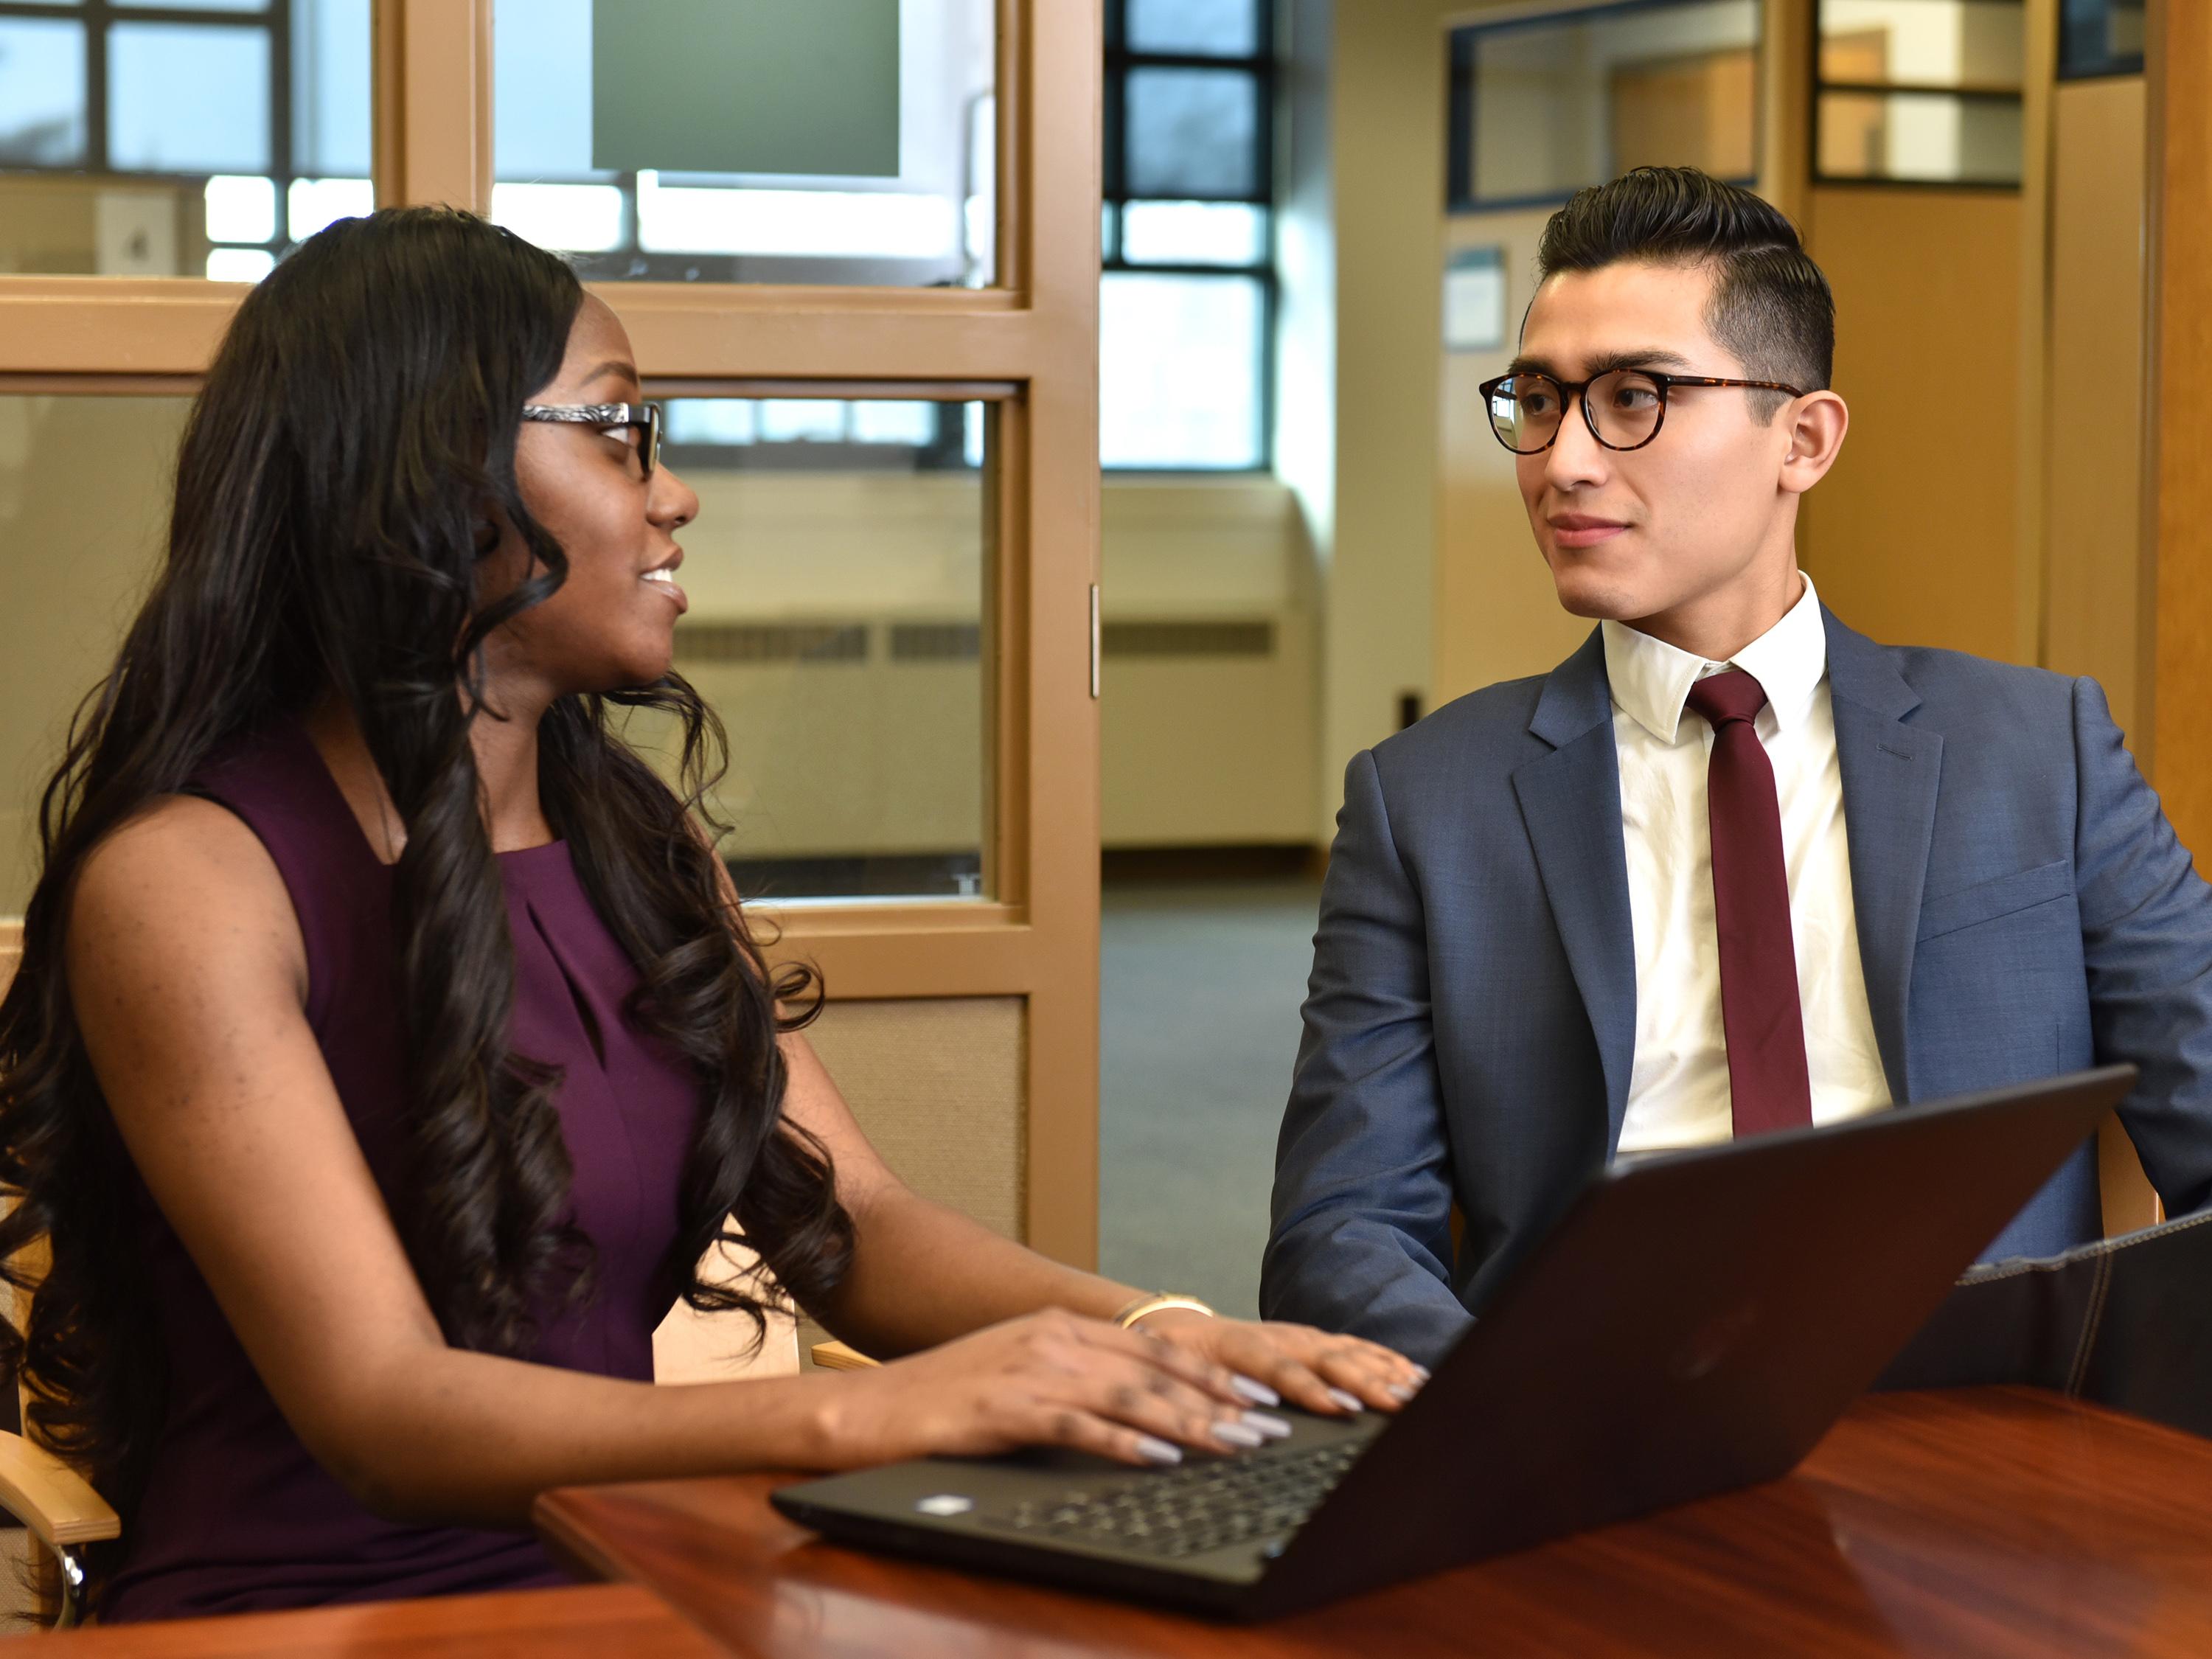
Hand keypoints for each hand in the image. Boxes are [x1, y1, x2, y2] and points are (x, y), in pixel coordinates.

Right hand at [804, 1308, 1293, 1470]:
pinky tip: (1160, 1459)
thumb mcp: (1015, 1376)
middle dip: (1216, 1399)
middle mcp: (1050, 1338)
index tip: (1254, 1394)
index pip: (1150, 1347)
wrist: (865, 1410)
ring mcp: (1028, 1370)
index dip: (1207, 1371)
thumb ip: (1070, 1381)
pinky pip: (1079, 1425)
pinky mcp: (1005, 1408)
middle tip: (1267, 1427)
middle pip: (1151, 1368)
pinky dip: (1125, 1443)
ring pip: (1128, 1395)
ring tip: (1235, 1446)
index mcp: (1056, 1325)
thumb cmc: (941, 1401)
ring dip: (1189, 1423)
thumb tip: (1130, 1408)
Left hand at [1133, 1311, 1427, 1415]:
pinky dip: (1387, 1361)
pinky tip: (1413, 1375)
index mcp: (1242, 1348)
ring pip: (1349, 1352)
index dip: (1309, 1388)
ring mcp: (1303, 1336)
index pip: (1280, 1368)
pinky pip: (1357, 1348)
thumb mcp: (1179, 1379)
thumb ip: (1202, 1401)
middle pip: (1328, 1358)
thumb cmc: (1180, 1360)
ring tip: (1416, 1393)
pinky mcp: (1316, 1339)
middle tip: (1397, 1404)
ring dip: (1384, 1372)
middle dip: (1365, 1382)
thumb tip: (1230, 1430)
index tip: (1338, 1407)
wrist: (1181, 1328)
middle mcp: (1280, 1338)